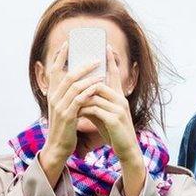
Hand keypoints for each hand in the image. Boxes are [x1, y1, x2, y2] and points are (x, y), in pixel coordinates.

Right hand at [39, 41, 102, 186]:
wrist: (59, 147)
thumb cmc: (66, 127)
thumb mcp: (66, 108)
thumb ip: (70, 95)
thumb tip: (80, 81)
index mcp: (53, 94)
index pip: (55, 70)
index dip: (60, 56)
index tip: (68, 43)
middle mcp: (54, 97)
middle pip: (66, 75)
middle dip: (80, 64)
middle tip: (94, 57)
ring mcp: (59, 106)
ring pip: (73, 85)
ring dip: (87, 76)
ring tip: (100, 70)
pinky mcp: (67, 116)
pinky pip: (79, 100)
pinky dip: (89, 91)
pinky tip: (99, 86)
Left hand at [78, 46, 145, 195]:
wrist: (126, 149)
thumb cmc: (114, 132)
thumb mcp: (104, 114)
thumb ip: (94, 102)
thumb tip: (82, 94)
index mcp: (119, 96)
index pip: (115, 74)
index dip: (112, 60)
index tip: (107, 46)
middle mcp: (121, 99)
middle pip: (100, 83)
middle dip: (85, 79)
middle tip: (71, 74)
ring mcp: (119, 108)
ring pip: (94, 95)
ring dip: (80, 97)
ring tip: (69, 99)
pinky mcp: (115, 119)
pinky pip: (94, 108)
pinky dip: (83, 109)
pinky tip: (75, 112)